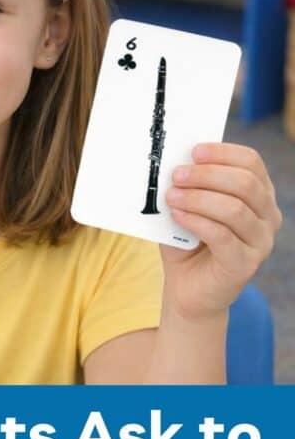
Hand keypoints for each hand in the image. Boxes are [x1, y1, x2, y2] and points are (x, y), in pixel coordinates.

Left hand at [160, 143, 282, 321]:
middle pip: (245, 183)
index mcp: (258, 195)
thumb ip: (187, 185)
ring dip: (198, 198)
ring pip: (235, 209)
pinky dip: (196, 221)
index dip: (223, 153)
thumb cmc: (186, 242)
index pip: (251, 163)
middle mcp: (268, 216)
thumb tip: (175, 159)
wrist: (186, 288)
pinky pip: (222, 235)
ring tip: (171, 196)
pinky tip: (177, 215)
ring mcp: (261, 242)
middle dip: (206, 175)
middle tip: (175, 175)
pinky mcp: (245, 264)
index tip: (193, 151)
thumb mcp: (186, 207)